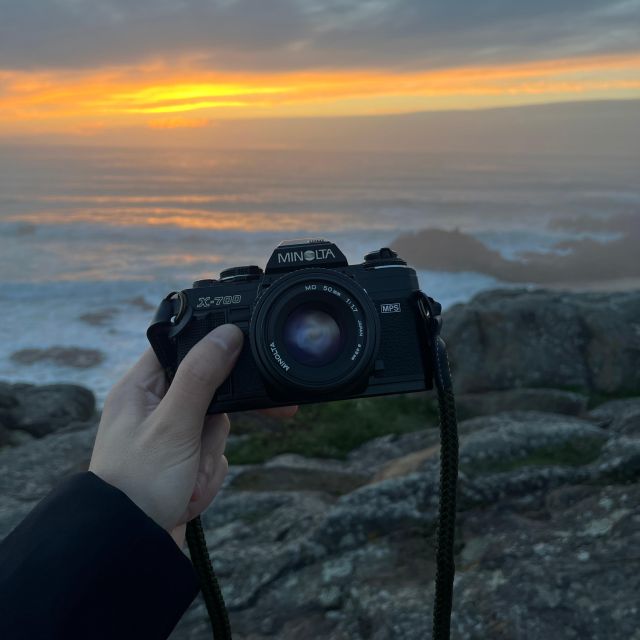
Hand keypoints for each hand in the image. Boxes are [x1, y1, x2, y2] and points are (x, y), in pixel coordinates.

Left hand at [89, 324, 295, 546]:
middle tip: (197, 450)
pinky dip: (205, 477)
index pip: (183, 347)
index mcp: (141, 387)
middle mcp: (155, 407)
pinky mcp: (181, 460)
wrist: (130, 550)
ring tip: (183, 482)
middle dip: (211, 430)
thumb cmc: (139, 485)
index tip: (240, 356)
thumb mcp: (175, 424)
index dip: (211, 351)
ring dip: (207, 459)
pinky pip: (212, 455)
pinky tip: (185, 495)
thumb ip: (202, 375)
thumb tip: (228, 333)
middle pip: (210, 392)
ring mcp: (170, 436)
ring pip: (216, 428)